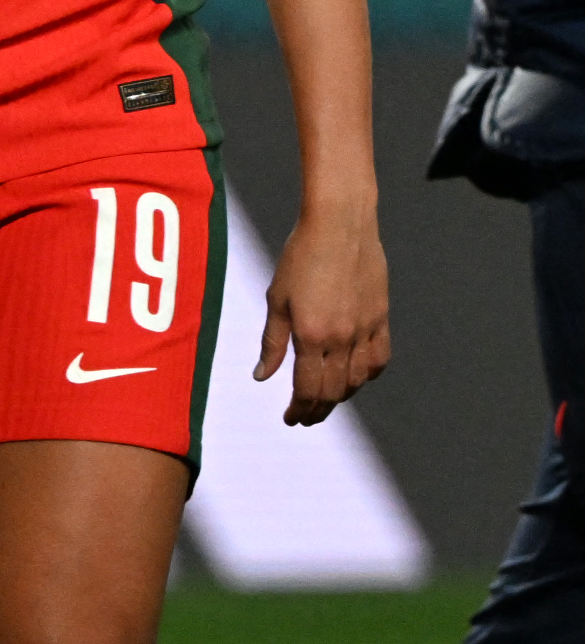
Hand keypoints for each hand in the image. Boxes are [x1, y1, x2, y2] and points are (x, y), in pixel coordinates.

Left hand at [259, 203, 388, 423]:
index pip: (308, 388)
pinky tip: (354, 378)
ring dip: (341, 396)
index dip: (299, 409)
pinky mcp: (382, 317)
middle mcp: (342, 337)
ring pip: (358, 379)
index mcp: (311, 335)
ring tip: (325, 401)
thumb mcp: (276, 300)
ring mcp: (366, 328)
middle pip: (334, 390)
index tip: (291, 418)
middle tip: (305, 417)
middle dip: (318, 409)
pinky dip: (367, 375)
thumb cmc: (300, 257)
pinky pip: (379, 358)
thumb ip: (271, 342)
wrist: (340, 225)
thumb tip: (262, 377)